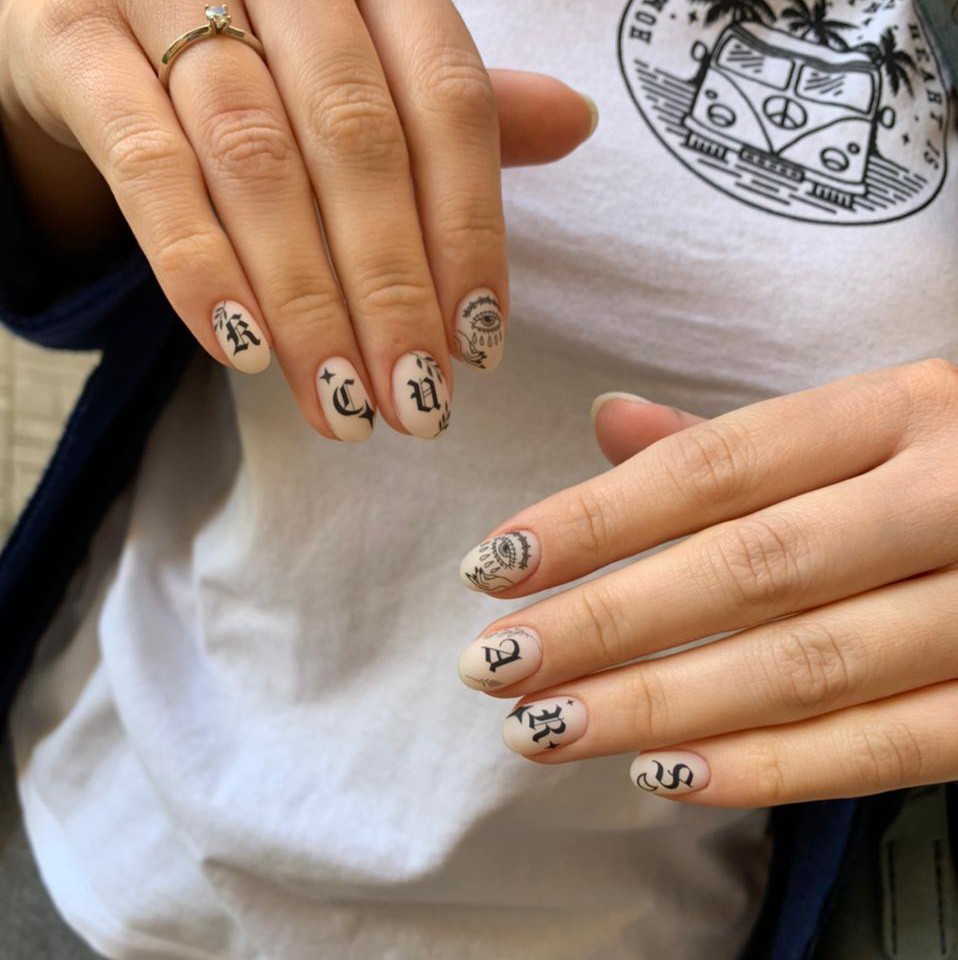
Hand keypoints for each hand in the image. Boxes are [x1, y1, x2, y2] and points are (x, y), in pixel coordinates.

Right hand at [0, 1, 595, 441]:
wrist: (89, 8)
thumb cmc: (251, 52)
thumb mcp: (357, 70)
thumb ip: (447, 107)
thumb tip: (577, 121)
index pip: (448, 106)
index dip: (468, 235)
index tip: (478, 347)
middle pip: (358, 144)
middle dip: (393, 292)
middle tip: (415, 403)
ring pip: (257, 162)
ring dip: (310, 304)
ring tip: (344, 404)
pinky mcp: (71, 40)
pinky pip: (146, 162)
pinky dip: (199, 263)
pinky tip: (245, 351)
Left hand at [457, 359, 957, 806]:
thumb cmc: (951, 465)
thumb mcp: (864, 424)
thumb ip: (736, 442)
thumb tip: (608, 422)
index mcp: (895, 411)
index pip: (715, 467)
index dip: (595, 519)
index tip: (495, 566)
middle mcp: (946, 495)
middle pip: (749, 570)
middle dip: (607, 625)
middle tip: (499, 666)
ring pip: (806, 666)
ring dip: (662, 708)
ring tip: (550, 730)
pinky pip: (888, 746)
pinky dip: (773, 769)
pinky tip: (670, 778)